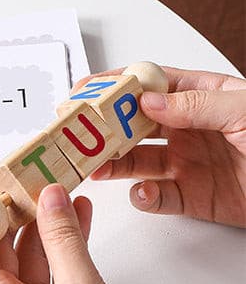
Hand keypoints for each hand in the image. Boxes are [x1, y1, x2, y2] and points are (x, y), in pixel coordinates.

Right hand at [89, 67, 245, 226]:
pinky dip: (144, 198)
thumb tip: (148, 102)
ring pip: (137, 162)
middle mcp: (191, 130)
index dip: (116, 85)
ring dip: (114, 164)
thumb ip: (194, 106)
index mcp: (204, 98)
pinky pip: (156, 198)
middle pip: (135, 125)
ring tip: (96, 167)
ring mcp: (189, 164)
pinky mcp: (192, 198)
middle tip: (79, 134)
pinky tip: (143, 193)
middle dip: (105, 129)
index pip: (151, 85)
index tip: (86, 90)